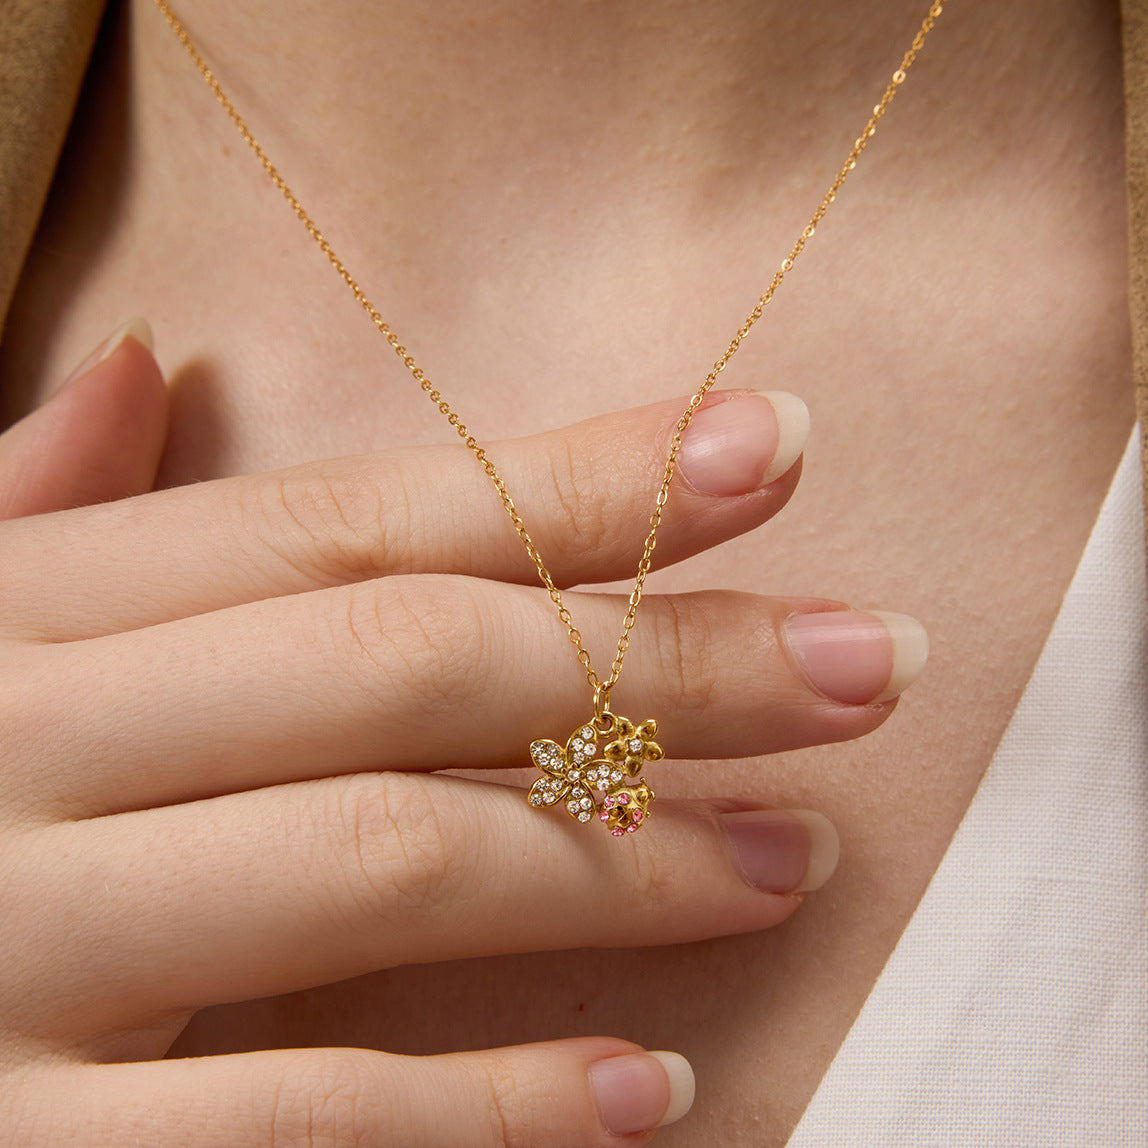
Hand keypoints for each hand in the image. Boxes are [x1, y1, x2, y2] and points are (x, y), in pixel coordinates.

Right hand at [0, 320, 924, 1144]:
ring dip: (625, 864)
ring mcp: (20, 949)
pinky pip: (290, 1122)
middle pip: (419, 667)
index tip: (773, 445)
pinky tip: (648, 1088)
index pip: (362, 515)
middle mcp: (33, 747)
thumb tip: (145, 362)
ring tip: (797, 850)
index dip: (581, 476)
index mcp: (39, 613)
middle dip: (663, 661)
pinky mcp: (19, 1145)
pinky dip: (484, 1109)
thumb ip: (45, 508)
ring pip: (387, 867)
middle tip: (868, 661)